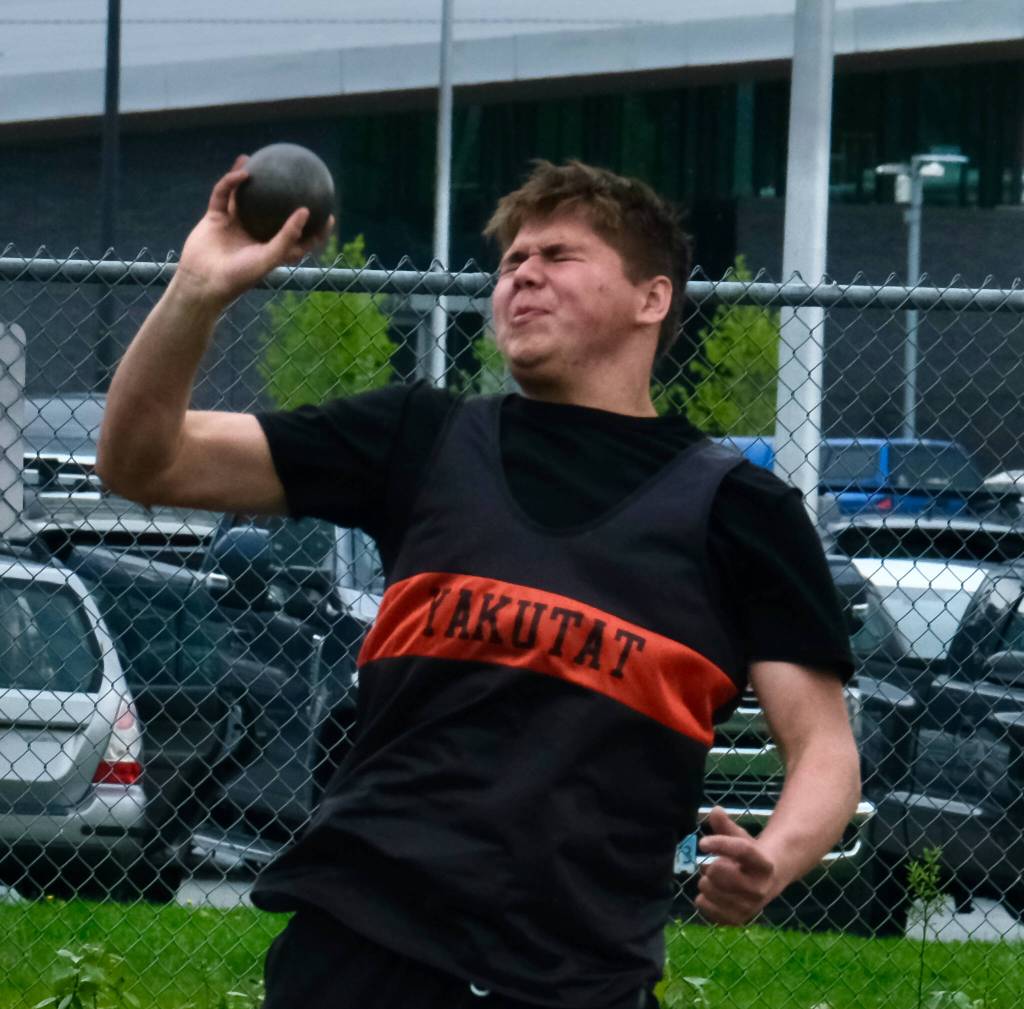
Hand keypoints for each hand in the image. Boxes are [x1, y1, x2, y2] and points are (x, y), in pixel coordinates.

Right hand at [174, 155, 334, 308]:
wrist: (202, 282)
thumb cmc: (239, 276)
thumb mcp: (269, 258)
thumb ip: (288, 236)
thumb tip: (306, 212)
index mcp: (270, 250)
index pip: (297, 238)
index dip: (313, 228)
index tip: (328, 214)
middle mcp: (254, 236)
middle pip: (271, 212)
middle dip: (281, 195)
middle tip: (297, 177)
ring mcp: (234, 226)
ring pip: (244, 197)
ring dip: (250, 178)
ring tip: (259, 159)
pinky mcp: (215, 218)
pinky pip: (224, 195)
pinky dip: (231, 183)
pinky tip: (243, 170)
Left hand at [695, 807, 778, 925]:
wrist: (767, 883)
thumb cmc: (749, 857)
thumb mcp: (741, 838)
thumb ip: (726, 826)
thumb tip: (715, 811)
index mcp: (764, 864)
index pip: (742, 850)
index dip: (720, 844)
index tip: (702, 843)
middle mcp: (760, 888)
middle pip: (720, 871)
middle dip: (711, 864)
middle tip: (714, 864)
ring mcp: (749, 907)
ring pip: (709, 888)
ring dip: (705, 880)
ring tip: (715, 878)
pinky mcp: (737, 919)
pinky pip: (705, 906)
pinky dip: (701, 898)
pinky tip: (710, 893)